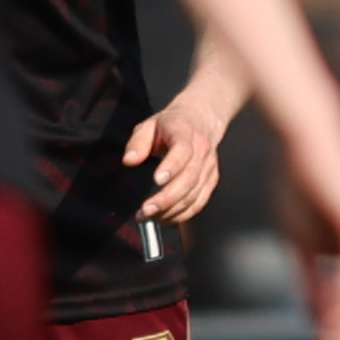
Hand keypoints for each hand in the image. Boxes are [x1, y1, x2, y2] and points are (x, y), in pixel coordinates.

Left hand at [122, 88, 231, 224]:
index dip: (172, 166)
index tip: (157, 180)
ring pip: (195, 194)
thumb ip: (137, 142)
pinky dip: (183, 214)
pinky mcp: (211, 181)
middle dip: (168, 198)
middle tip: (146, 210)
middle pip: (189, 178)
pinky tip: (165, 219)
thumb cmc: (170, 125)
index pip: (183, 150)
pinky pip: (199, 202)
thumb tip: (128, 161)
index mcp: (185, 132)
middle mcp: (201, 151)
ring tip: (150, 217)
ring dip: (173, 210)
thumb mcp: (148, 125)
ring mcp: (209, 167)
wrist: (201, 120)